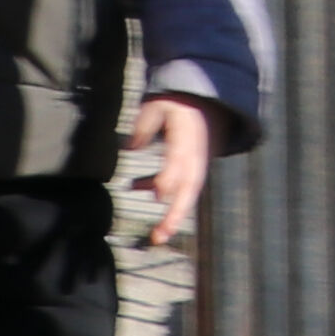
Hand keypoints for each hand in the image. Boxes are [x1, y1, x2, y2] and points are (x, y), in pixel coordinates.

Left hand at [127, 91, 221, 248]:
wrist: (205, 98)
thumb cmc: (178, 102)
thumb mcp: (159, 104)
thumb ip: (144, 126)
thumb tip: (129, 149)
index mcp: (188, 138)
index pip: (179, 163)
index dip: (170, 179)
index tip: (158, 195)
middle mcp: (195, 155)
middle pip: (189, 189)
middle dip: (176, 214)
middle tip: (161, 235)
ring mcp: (196, 164)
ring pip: (187, 195)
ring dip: (173, 216)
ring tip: (158, 237)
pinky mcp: (191, 167)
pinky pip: (181, 187)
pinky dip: (164, 196)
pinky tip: (135, 188)